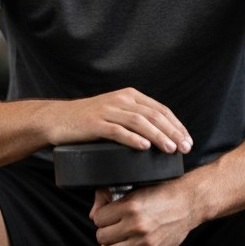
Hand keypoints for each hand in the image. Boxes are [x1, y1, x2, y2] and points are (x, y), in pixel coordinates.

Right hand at [52, 87, 192, 154]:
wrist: (56, 119)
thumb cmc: (88, 121)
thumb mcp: (114, 113)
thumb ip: (134, 119)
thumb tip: (160, 136)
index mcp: (129, 96)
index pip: (160, 110)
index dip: (177, 125)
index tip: (188, 140)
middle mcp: (121, 100)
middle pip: (154, 115)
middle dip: (173, 132)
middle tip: (185, 148)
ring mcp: (107, 110)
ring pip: (139, 122)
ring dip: (158, 136)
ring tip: (170, 149)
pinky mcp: (95, 123)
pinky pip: (117, 130)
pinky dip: (133, 139)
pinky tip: (144, 147)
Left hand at [90, 180, 193, 245]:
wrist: (188, 203)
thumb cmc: (163, 194)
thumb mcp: (134, 189)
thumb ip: (109, 198)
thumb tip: (93, 215)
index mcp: (130, 206)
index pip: (99, 219)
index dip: (102, 218)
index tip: (108, 217)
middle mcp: (136, 225)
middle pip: (102, 236)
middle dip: (105, 233)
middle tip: (113, 229)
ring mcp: (143, 242)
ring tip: (115, 243)